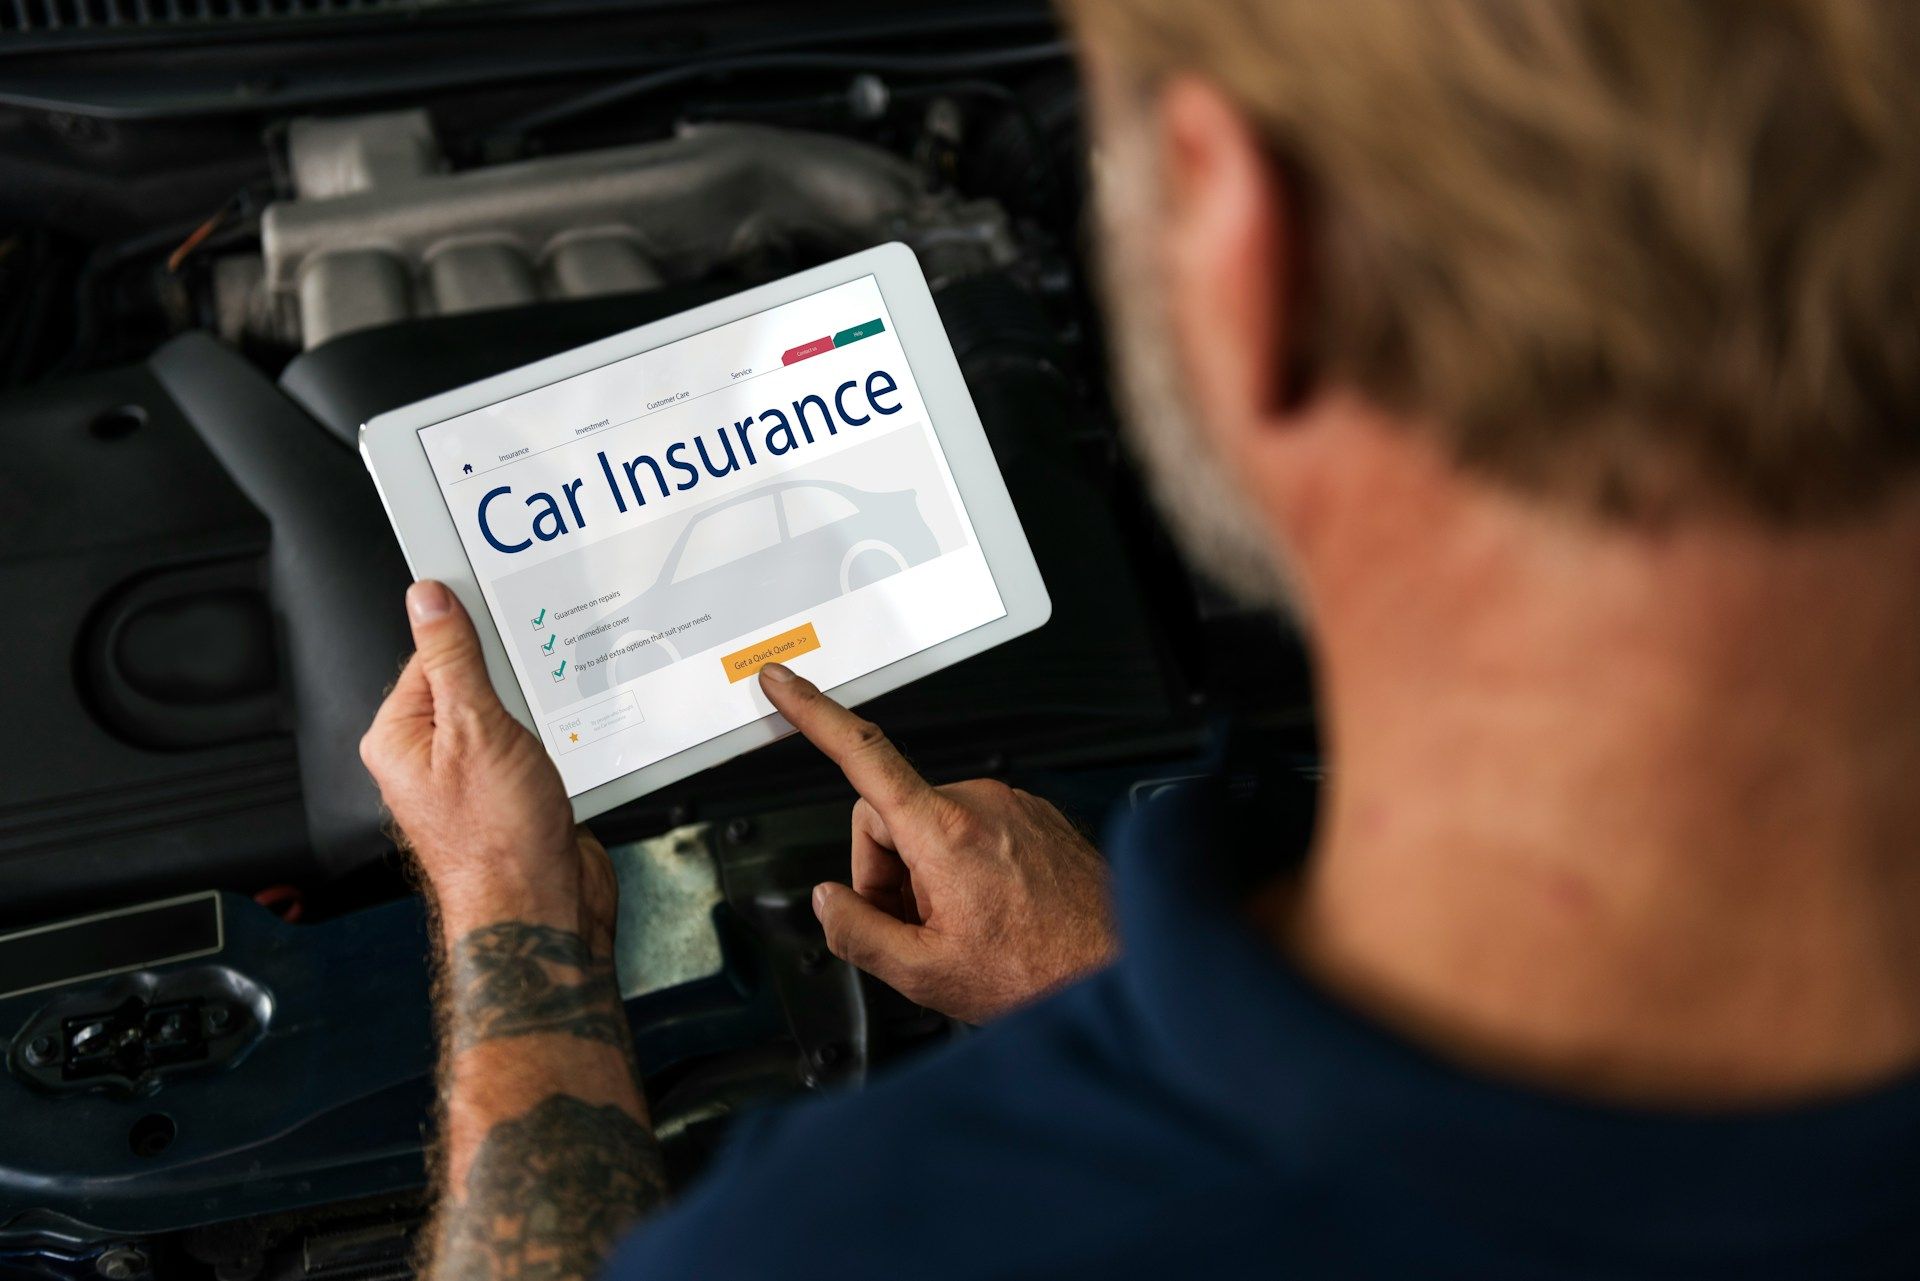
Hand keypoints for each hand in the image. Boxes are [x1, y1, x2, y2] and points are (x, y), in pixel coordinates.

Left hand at [361, 581, 616, 952]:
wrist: (540, 908)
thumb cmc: (496, 841)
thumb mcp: (474, 728)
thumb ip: (453, 659)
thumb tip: (430, 600)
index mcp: (398, 737)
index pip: (431, 655)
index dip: (472, 641)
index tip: (503, 629)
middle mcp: (428, 758)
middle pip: (473, 682)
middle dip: (512, 682)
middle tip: (529, 697)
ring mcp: (471, 777)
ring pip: (508, 714)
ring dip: (537, 714)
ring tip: (545, 737)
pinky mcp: (510, 792)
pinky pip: (532, 744)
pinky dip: (554, 739)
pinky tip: (564, 751)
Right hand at [757, 662, 1116, 1022]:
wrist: (1122, 968)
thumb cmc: (1042, 971)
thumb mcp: (926, 973)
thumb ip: (859, 933)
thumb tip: (829, 902)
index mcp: (945, 831)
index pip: (862, 753)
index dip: (812, 713)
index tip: (783, 683)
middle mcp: (980, 803)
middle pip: (887, 816)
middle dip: (884, 871)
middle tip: (913, 927)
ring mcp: (1011, 806)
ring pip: (928, 825)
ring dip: (925, 873)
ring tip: (961, 928)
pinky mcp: (1033, 817)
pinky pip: (970, 829)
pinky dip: (962, 867)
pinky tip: (989, 913)